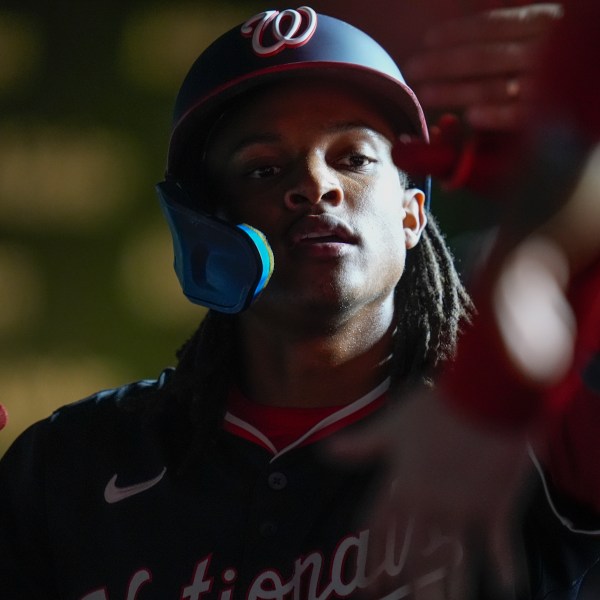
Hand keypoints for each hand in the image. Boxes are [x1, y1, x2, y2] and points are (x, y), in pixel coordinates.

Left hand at [328, 388, 533, 598]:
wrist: (481, 394)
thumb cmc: (434, 408)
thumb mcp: (391, 425)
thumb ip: (361, 445)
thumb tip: (326, 451)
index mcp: (402, 486)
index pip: (381, 531)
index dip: (373, 560)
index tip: (371, 587)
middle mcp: (429, 506)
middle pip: (414, 557)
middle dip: (409, 587)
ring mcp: (463, 509)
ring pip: (453, 561)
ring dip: (450, 590)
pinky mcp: (496, 506)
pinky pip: (499, 545)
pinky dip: (505, 566)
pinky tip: (508, 587)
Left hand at [405, 4, 562, 130]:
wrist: (597, 75)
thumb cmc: (566, 51)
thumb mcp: (547, 25)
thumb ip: (516, 19)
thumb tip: (479, 4)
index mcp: (542, 22)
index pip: (492, 26)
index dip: (457, 32)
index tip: (427, 39)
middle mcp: (544, 48)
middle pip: (484, 56)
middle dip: (443, 62)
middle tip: (412, 68)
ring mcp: (549, 80)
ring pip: (495, 85)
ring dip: (456, 90)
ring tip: (425, 94)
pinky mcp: (554, 112)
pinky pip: (522, 114)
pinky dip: (497, 115)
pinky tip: (469, 117)